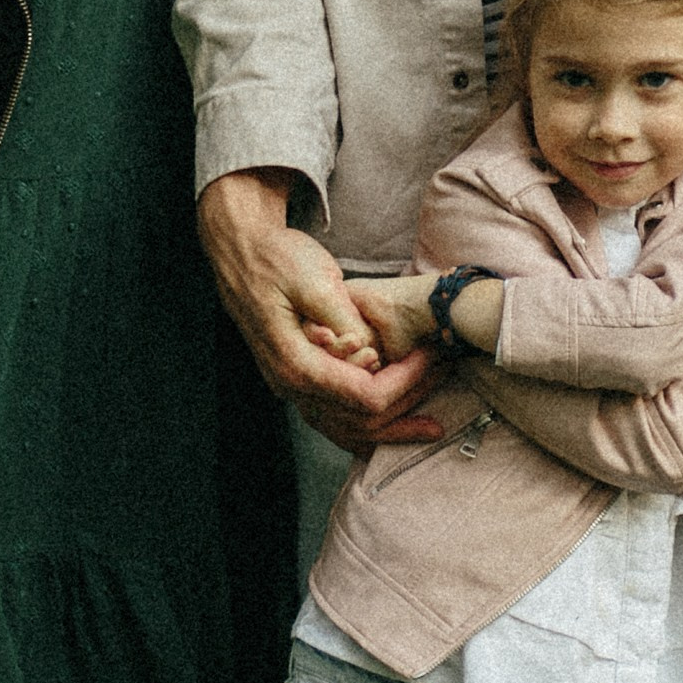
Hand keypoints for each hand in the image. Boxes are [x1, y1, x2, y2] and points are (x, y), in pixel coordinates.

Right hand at [199, 171, 441, 445]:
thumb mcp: (315, 280)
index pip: (364, 397)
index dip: (405, 382)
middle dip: (408, 404)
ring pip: (348, 431)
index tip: (429, 355)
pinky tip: (395, 427)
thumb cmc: (275, 258)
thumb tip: (373, 352)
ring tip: (432, 422)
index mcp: (296, 365)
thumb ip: (345, 321)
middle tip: (441, 376)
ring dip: (393, 427)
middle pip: (361, 423)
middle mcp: (291, 386)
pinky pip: (336, 421)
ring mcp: (292, 387)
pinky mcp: (299, 380)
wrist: (241, 251)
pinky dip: (368, 429)